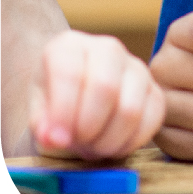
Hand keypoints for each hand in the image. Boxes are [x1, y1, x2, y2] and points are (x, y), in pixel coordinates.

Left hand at [27, 30, 165, 159]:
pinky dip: (130, 142)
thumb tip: (55, 138)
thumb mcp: (37, 112)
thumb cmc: (53, 106)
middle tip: (77, 144)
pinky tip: (113, 146)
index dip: (63, 112)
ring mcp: (136, 67)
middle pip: (105, 88)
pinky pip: (152, 120)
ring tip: (92, 147)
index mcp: (69, 47)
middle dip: (88, 127)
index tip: (57, 139)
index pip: (71, 74)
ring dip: (108, 140)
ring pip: (130, 108)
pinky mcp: (155, 90)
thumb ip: (42, 126)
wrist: (76, 101)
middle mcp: (107, 48)